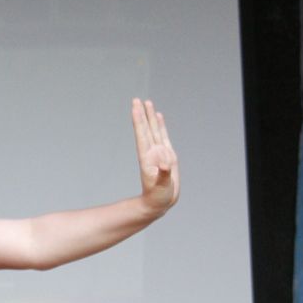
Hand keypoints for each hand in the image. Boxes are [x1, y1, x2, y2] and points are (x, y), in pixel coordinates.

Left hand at [132, 98, 178, 215]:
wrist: (160, 202)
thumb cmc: (159, 196)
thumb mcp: (162, 187)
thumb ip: (163, 175)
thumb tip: (165, 164)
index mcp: (148, 158)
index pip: (142, 135)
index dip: (139, 121)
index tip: (135, 108)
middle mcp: (152, 152)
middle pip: (146, 129)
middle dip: (142, 114)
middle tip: (137, 99)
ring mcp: (159, 152)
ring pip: (154, 130)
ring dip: (150, 117)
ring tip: (147, 103)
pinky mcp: (167, 155)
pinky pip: (163, 136)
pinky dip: (161, 126)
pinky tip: (158, 117)